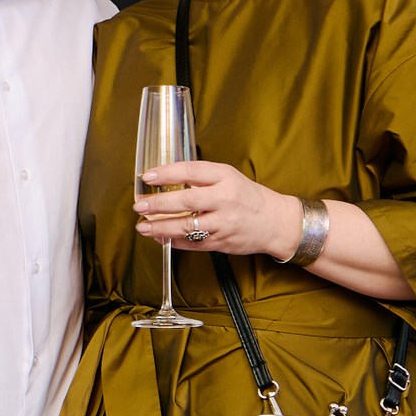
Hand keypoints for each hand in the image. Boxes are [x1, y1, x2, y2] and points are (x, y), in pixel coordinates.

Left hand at [136, 160, 300, 260]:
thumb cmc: (249, 197)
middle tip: (140, 206)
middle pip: (185, 201)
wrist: (275, 222)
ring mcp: (223, 223)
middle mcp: (224, 200)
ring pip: (186, 226)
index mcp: (225, 178)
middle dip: (158, 204)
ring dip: (160, 227)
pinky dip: (173, 241)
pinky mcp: (221, 243)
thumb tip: (166, 180)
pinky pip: (192, 243)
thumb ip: (201, 177)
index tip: (147, 176)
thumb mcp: (229, 177)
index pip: (190, 171)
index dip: (166, 173)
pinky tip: (160, 237)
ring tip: (143, 227)